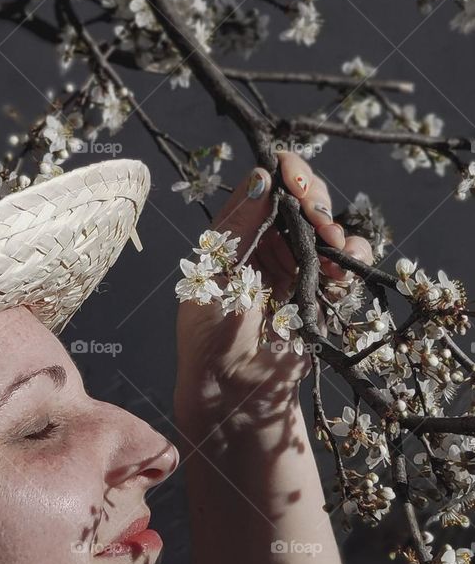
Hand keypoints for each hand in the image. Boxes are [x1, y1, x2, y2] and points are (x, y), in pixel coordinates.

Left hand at [173, 151, 374, 430]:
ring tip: (333, 243)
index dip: (284, 176)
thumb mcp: (218, 274)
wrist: (235, 388)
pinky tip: (346, 261)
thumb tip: (261, 176)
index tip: (294, 175)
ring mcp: (296, 267)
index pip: (265, 188)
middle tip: (318, 216)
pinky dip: (352, 255)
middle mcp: (267, 245)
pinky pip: (345, 262)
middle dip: (314, 200)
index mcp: (236, 235)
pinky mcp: (320, 291)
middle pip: (302, 201)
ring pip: (327, 227)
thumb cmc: (211, 335)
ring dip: (336, 227)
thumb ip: (241, 226)